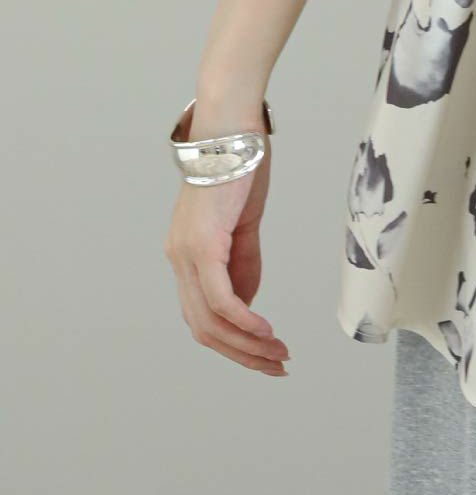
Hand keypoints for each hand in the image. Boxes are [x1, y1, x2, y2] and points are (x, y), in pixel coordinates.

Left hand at [164, 104, 288, 376]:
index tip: (267, 353)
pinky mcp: (204, 246)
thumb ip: (244, 261)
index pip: (203, 316)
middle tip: (276, 365)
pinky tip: (266, 331)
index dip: (234, 343)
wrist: (231, 129)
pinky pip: (221, 299)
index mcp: (187, 256)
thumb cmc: (239, 167)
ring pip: (210, 322)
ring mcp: (188, 254)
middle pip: (204, 329)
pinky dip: (244, 322)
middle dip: (242, 355)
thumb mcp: (245, 222)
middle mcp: (179, 260)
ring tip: (278, 354)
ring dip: (247, 345)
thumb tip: (247, 303)